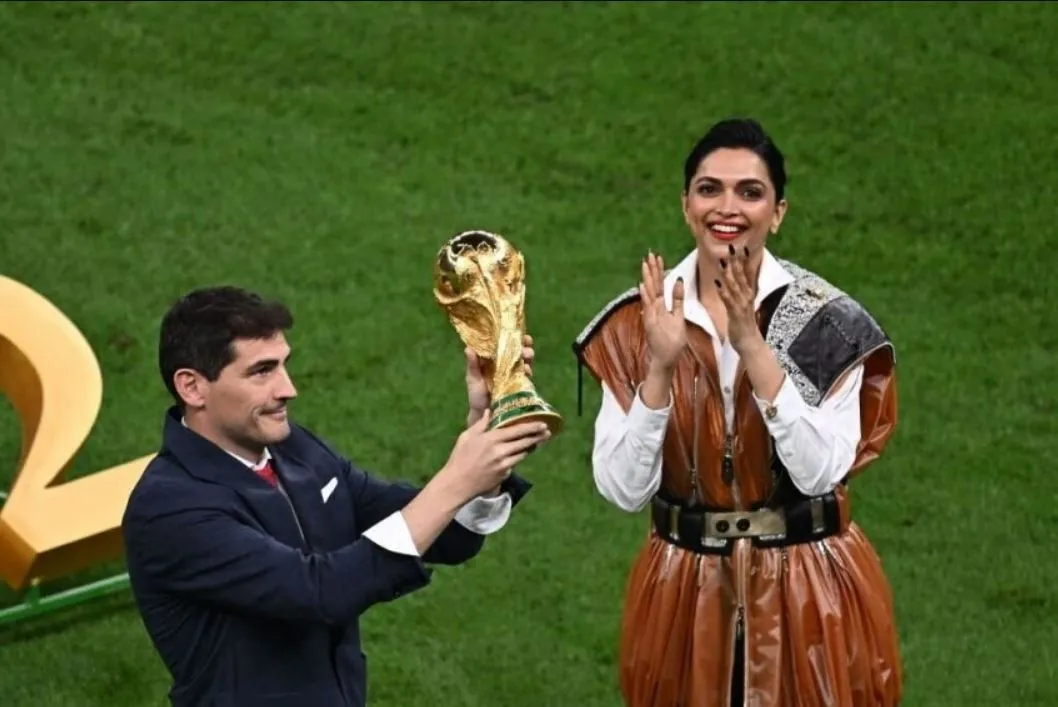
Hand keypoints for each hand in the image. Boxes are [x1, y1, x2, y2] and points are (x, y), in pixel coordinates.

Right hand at [442, 411, 550, 499]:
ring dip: (532, 447)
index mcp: (490, 438)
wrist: (457, 483)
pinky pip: (515, 463)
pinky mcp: (504, 474)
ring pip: (523, 453)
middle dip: (537, 436)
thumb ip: (481, 424)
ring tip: (539, 441)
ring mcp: (503, 464)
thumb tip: (490, 411)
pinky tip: (523, 453)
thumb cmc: (459, 458)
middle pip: (524, 442)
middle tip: (547, 431)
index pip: (516, 430)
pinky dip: (519, 457)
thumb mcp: (467, 437)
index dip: (531, 427)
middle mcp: (500, 451)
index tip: (543, 423)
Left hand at [465, 334, 533, 425]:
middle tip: (527, 345)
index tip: (518, 332)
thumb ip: (472, 365)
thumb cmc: (476, 396)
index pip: (503, 343)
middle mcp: (504, 364)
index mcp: (492, 359)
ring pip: (524, 360)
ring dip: (528, 356)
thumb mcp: (473, 379)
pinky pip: (527, 374)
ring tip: (528, 357)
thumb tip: (468, 348)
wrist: (485, 415)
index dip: (511, 336)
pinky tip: (527, 372)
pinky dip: (528, 371)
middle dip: (524, 346)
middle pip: (517, 350)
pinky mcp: (520, 383)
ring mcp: (513, 373)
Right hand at [639, 251, 686, 369]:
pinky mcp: (650, 323)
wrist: (666, 358)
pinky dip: (645, 297)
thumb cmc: (672, 340)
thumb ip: (677, 300)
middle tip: (650, 254)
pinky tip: (642, 286)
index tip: (658, 257)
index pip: (660, 284)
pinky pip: (648, 308)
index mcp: (661, 306)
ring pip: (649, 293)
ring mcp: (651, 315)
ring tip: (645, 265)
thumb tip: (678, 281)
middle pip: (653, 285)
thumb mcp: (678, 316)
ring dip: (647, 279)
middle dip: (652, 270)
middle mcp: (654, 308)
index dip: (659, 270)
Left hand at [716, 244, 761, 352]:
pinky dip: (723, 291)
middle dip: (737, 261)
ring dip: (729, 273)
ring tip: (723, 261)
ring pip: (734, 285)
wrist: (749, 342)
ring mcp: (742, 304)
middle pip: (741, 275)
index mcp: (748, 293)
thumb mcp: (744, 304)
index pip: (748, 273)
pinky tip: (718, 283)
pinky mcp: (736, 314)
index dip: (745, 260)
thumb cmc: (744, 323)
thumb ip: (740, 292)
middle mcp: (747, 296)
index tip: (742, 247)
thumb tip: (736, 281)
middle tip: (733, 247)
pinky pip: (728, 300)